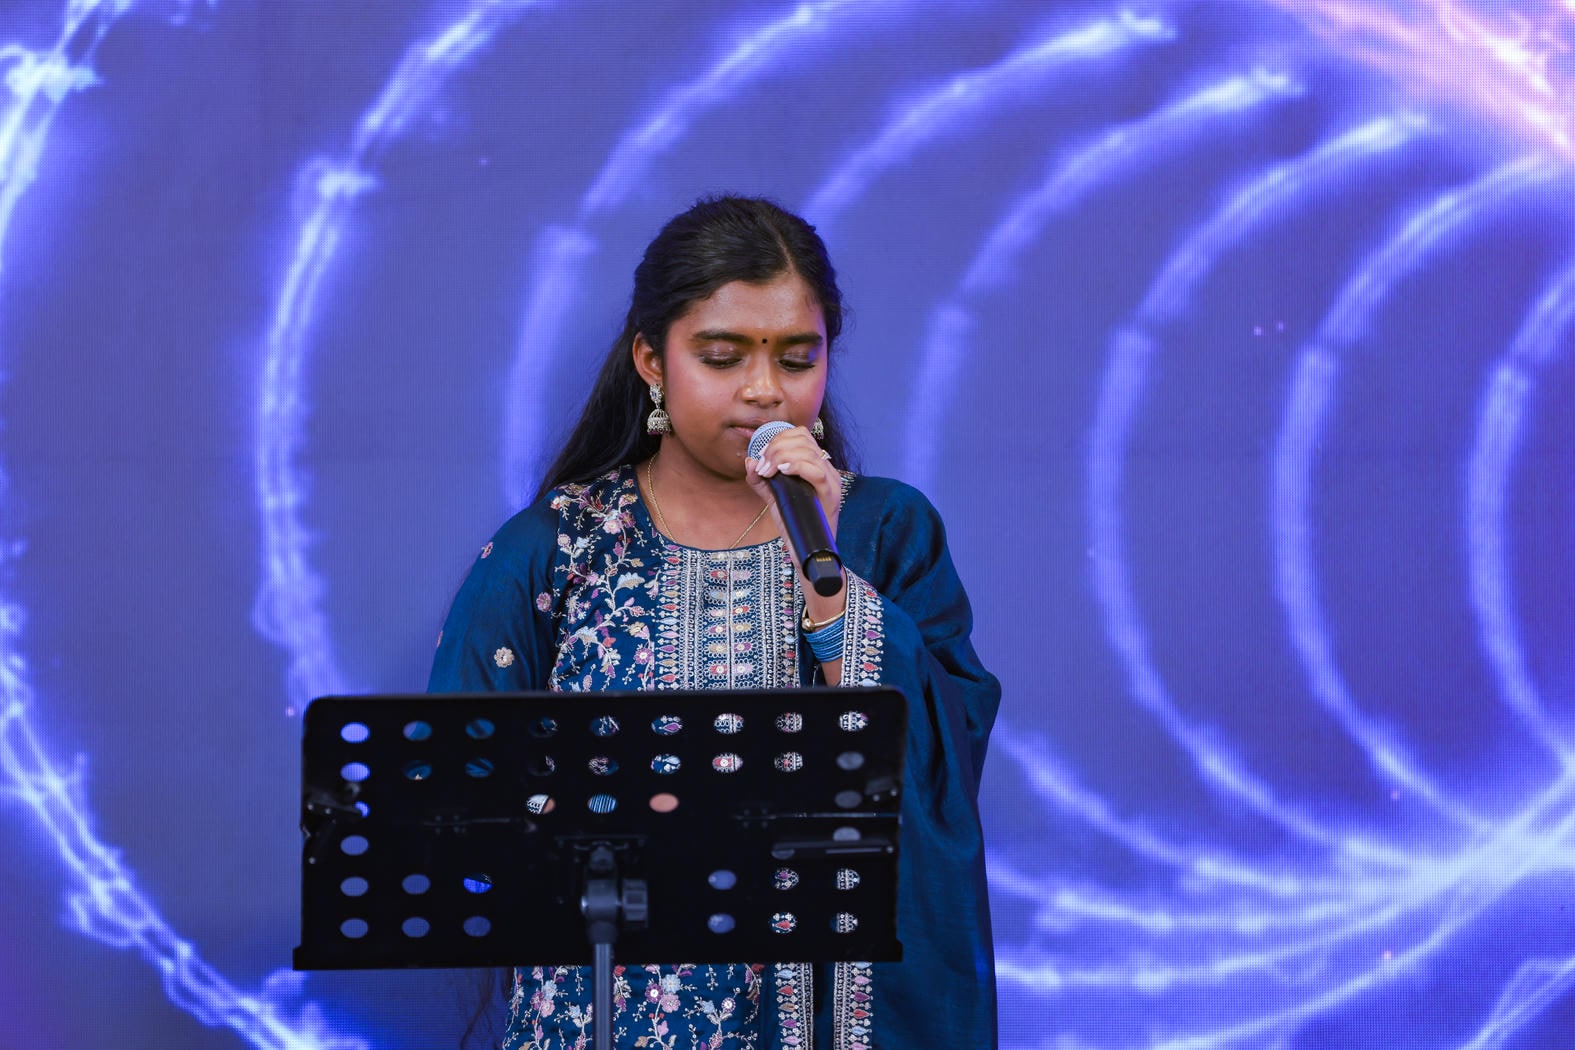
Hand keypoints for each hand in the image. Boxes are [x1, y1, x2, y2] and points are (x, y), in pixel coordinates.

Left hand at [745, 425, 844, 615]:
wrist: (807, 553)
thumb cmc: (795, 525)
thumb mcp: (774, 498)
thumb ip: (761, 481)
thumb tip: (749, 461)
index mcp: (816, 465)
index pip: (800, 435)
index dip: (777, 439)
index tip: (760, 457)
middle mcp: (827, 469)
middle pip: (802, 439)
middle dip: (775, 447)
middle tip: (762, 467)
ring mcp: (831, 481)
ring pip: (808, 451)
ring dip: (780, 457)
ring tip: (767, 472)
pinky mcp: (831, 496)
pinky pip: (817, 471)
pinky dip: (796, 466)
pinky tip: (781, 472)